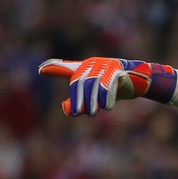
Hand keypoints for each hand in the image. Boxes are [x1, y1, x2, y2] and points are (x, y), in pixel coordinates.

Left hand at [38, 57, 153, 115]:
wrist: (137, 82)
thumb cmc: (112, 87)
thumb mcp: (94, 96)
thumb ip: (78, 101)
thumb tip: (66, 109)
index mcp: (84, 68)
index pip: (67, 68)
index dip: (53, 68)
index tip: (40, 70)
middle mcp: (93, 65)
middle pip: (80, 82)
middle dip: (78, 99)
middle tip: (79, 114)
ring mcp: (105, 66)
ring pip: (94, 84)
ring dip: (93, 101)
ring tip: (92, 113)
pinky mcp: (118, 71)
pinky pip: (110, 83)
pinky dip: (107, 97)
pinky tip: (107, 107)